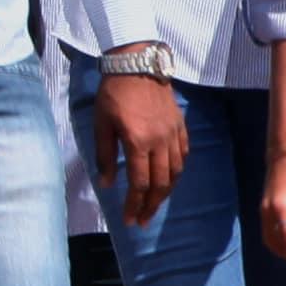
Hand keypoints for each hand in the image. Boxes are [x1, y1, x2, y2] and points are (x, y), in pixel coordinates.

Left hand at [91, 74, 187, 224]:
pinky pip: (184, 155)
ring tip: (154, 204)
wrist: (137, 64)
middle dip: (151, 205)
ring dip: (166, 192)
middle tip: (143, 221)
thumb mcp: (101, 124)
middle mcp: (160, 142)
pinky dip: (178, 171)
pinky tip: (170, 178)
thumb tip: (107, 184)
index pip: (139, 183)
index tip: (129, 220)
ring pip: (176, 172)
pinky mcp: (181, 126)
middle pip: (160, 183)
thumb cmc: (113, 93)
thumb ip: (105, 156)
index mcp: (138, 142)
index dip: (134, 205)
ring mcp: (174, 134)